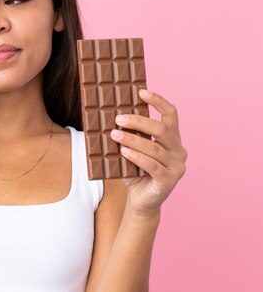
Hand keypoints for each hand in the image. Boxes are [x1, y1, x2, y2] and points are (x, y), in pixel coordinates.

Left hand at [109, 89, 187, 216]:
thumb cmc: (136, 171)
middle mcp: (179, 151)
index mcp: (173, 139)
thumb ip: (130, 134)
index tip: (141, 92)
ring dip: (132, 139)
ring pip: (155, 148)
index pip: (171, 114)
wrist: (141, 200)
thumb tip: (110, 115)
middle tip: (118, 118)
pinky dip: (136, 157)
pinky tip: (123, 151)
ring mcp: (177, 167)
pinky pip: (152, 165)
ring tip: (114, 134)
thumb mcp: (133, 149)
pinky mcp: (169, 181)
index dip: (158, 101)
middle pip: (162, 129)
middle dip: (139, 121)